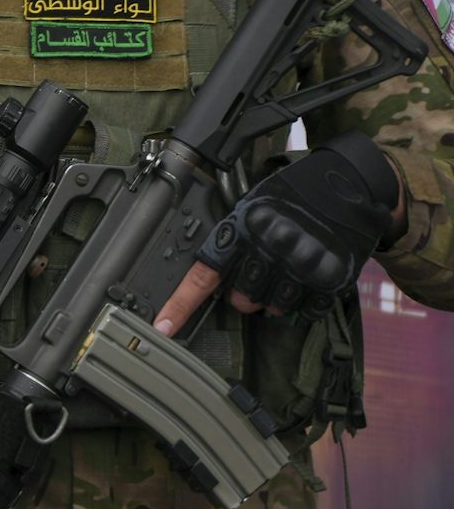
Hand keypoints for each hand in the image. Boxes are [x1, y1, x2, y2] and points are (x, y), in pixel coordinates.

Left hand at [155, 135, 401, 336]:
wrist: (346, 181)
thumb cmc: (290, 196)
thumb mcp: (250, 208)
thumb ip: (230, 243)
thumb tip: (206, 282)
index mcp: (244, 230)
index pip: (203, 276)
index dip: (180, 304)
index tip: (161, 327)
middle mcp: (271, 249)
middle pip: (242, 301)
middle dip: (245, 293)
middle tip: (259, 271)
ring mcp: (304, 265)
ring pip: (274, 309)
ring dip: (275, 299)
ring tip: (286, 271)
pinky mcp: (334, 278)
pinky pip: (307, 312)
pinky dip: (305, 302)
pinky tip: (309, 278)